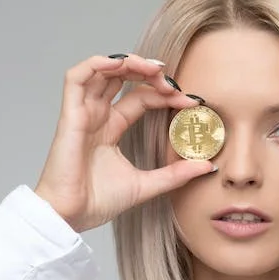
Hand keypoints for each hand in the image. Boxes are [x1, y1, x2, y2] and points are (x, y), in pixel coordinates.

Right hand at [33, 53, 214, 231]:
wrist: (71, 216)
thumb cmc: (97, 202)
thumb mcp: (147, 185)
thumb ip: (176, 175)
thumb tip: (208, 166)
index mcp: (111, 129)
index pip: (141, 98)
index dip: (165, 95)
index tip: (191, 102)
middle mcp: (97, 116)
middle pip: (122, 79)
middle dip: (150, 74)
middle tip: (173, 82)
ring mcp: (82, 114)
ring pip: (101, 71)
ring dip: (129, 63)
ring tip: (154, 69)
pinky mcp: (70, 115)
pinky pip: (76, 78)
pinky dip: (97, 64)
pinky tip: (122, 64)